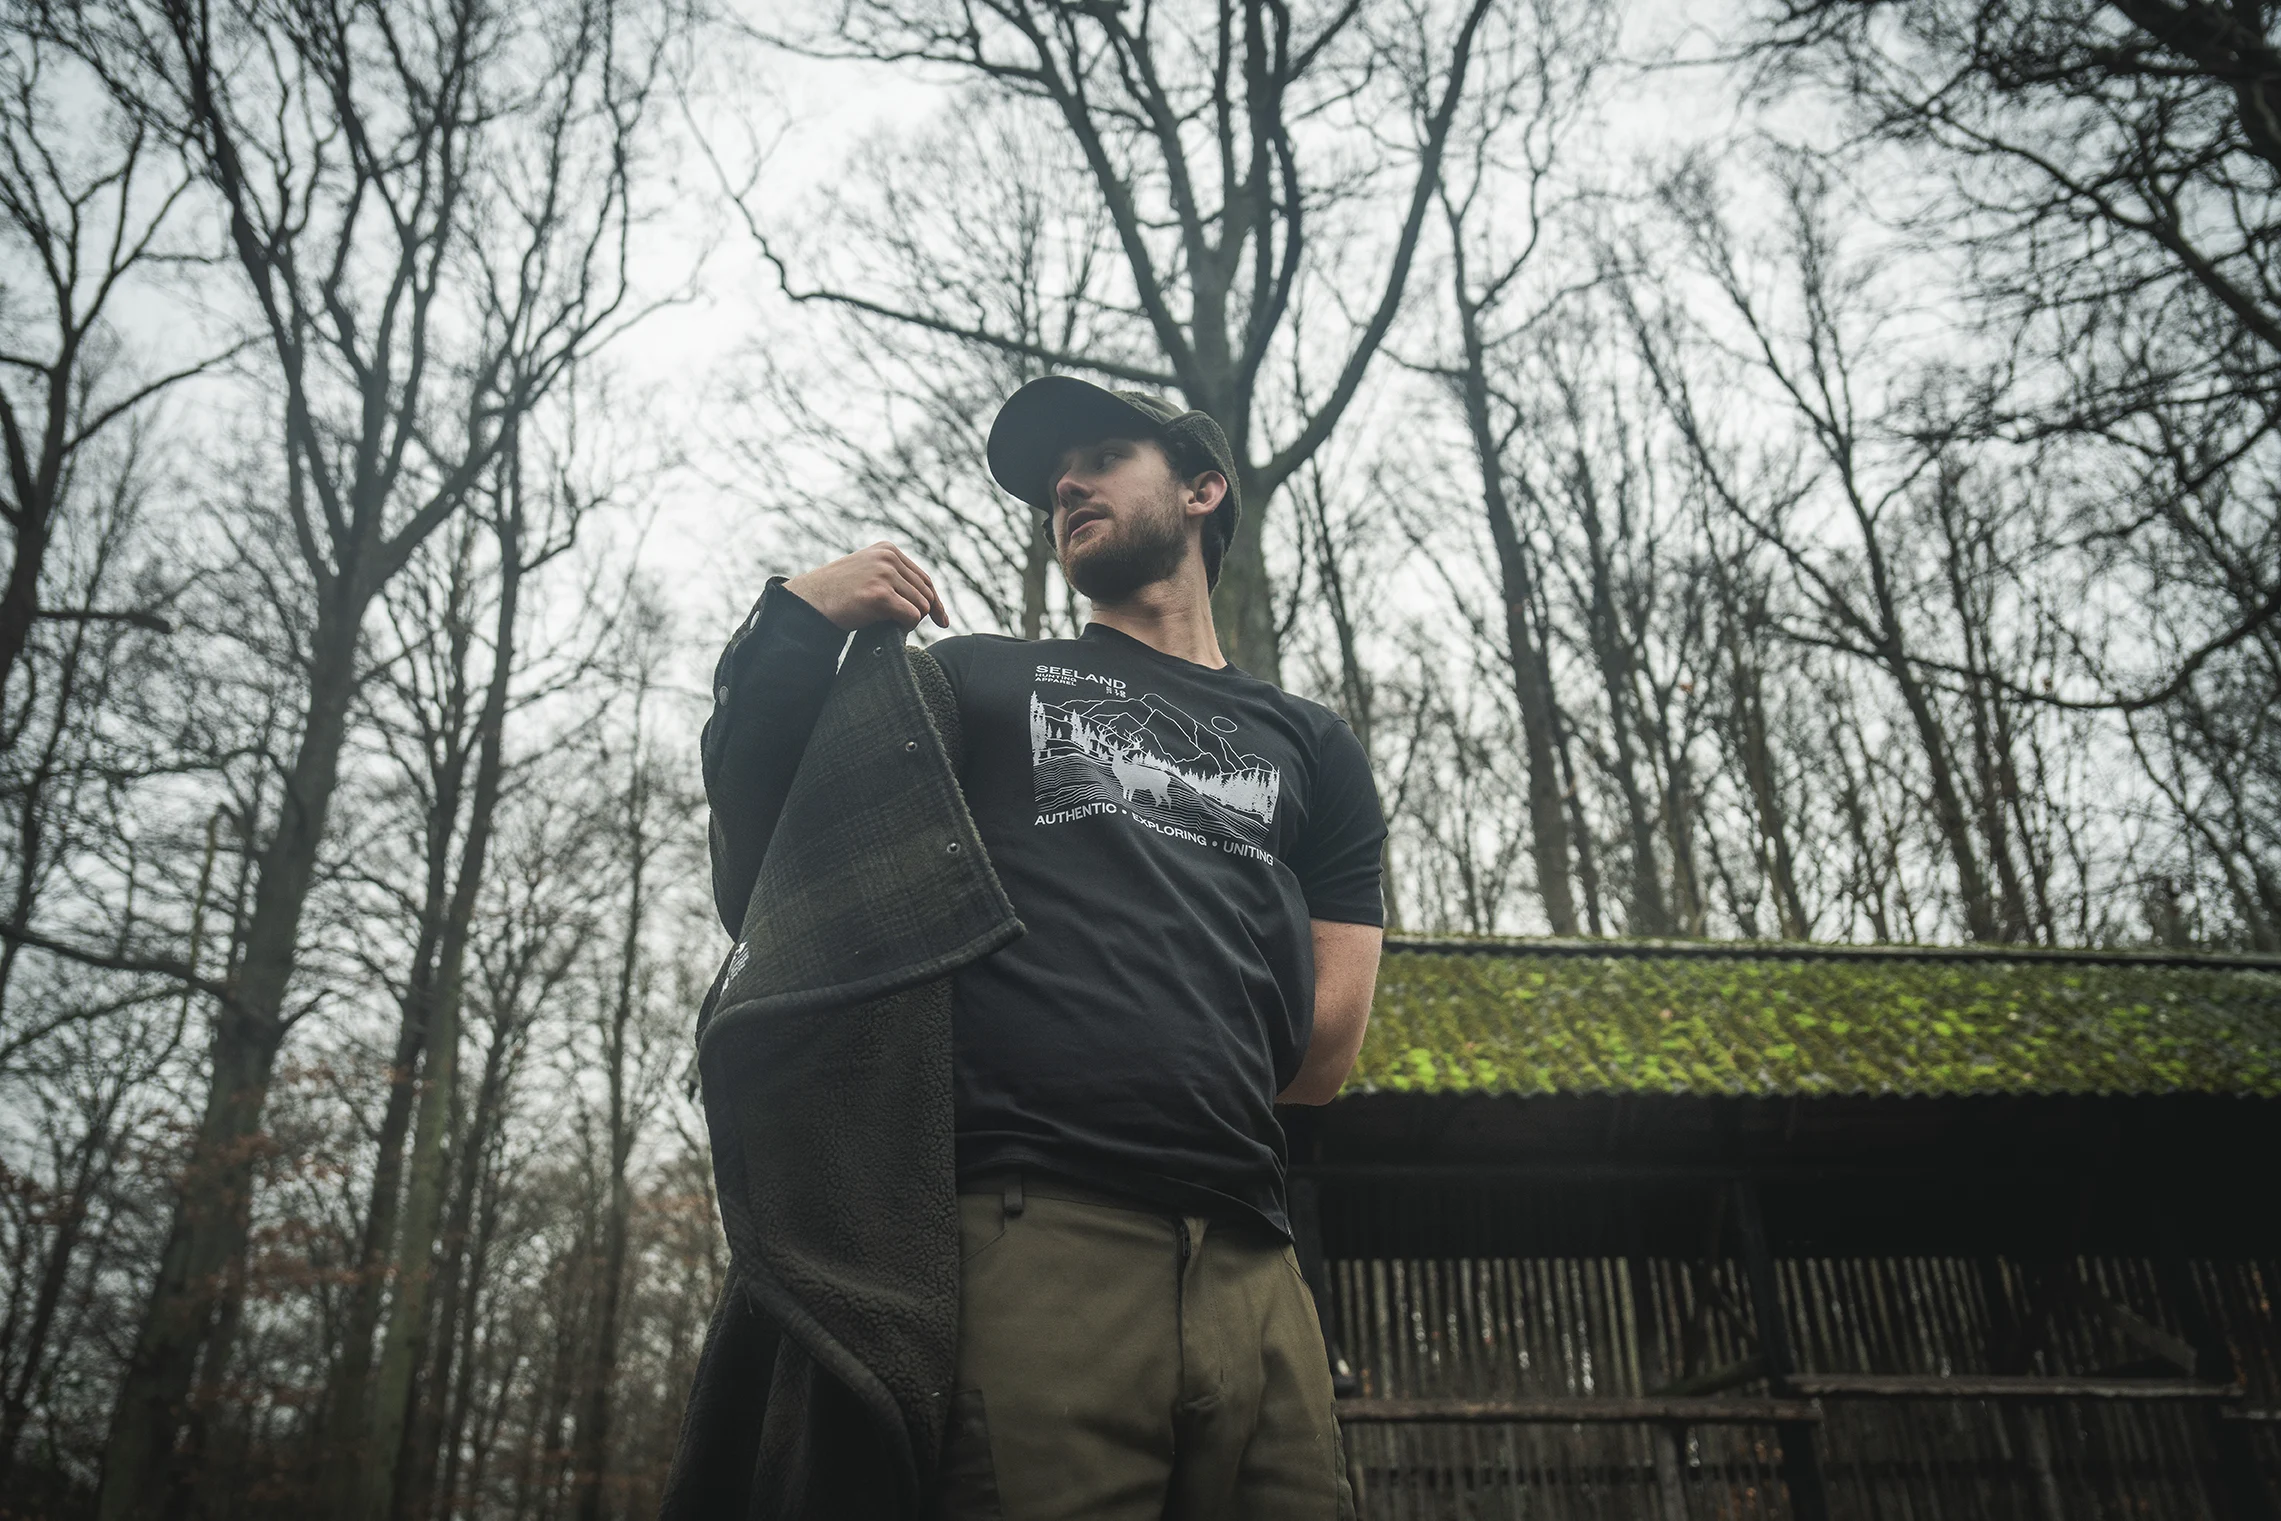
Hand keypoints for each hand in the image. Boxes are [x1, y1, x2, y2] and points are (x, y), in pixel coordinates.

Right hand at [783, 542, 949, 631]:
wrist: (808, 603)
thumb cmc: (838, 595)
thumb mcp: (868, 575)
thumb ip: (895, 578)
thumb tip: (932, 602)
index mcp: (888, 550)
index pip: (925, 579)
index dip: (936, 603)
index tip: (942, 621)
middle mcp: (888, 558)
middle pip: (926, 594)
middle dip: (920, 614)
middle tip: (901, 627)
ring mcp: (884, 574)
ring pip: (922, 606)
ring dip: (909, 621)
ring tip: (886, 624)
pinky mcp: (879, 594)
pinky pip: (912, 616)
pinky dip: (905, 627)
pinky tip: (888, 628)